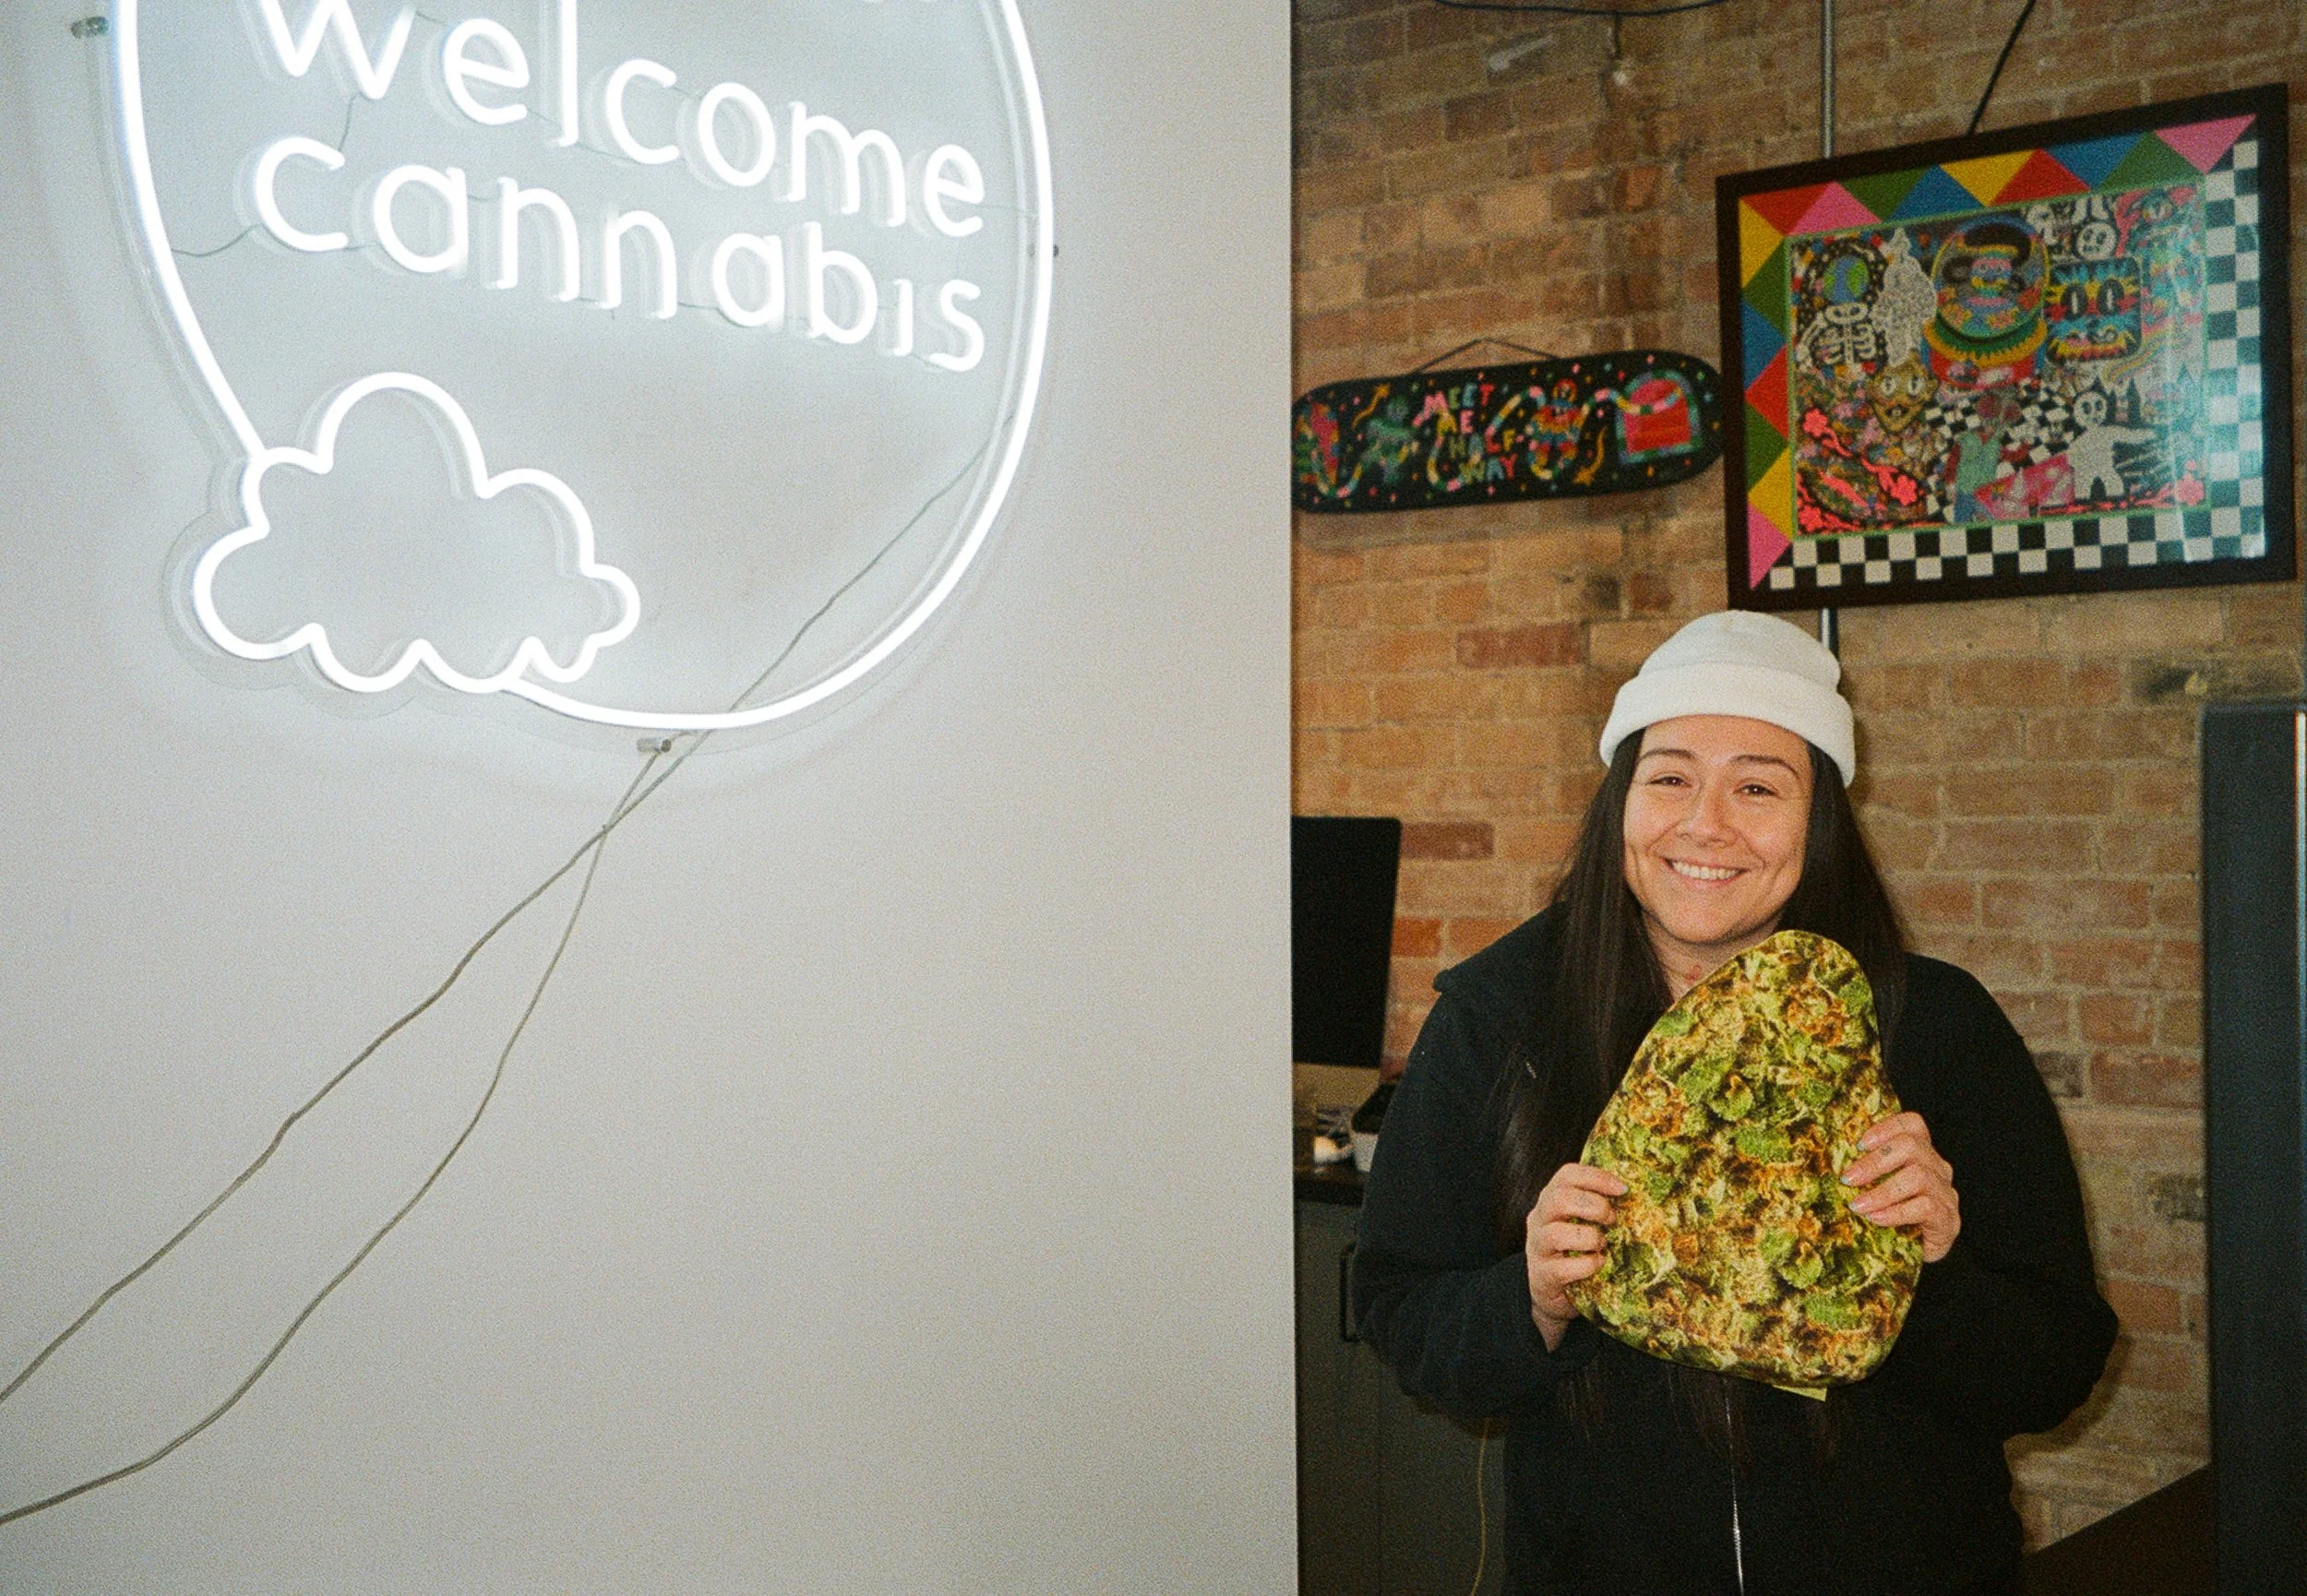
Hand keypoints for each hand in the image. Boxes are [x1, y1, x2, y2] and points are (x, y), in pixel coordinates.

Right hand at [1525, 1163, 1626, 1351]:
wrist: (1551, 1294)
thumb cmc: (1574, 1251)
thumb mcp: (1580, 1222)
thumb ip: (1596, 1206)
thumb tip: (1633, 1192)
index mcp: (1550, 1199)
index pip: (1567, 1175)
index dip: (1596, 1177)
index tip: (1622, 1189)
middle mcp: (1539, 1220)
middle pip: (1559, 1199)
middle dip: (1594, 1207)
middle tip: (1612, 1220)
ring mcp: (1537, 1248)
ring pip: (1557, 1234)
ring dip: (1590, 1238)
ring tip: (1603, 1244)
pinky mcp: (1542, 1276)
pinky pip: (1563, 1268)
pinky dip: (1587, 1265)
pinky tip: (1598, 1263)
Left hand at [1842, 1111, 1960, 1261]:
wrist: (1917, 1255)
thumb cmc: (1891, 1216)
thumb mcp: (1877, 1187)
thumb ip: (1863, 1171)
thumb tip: (1824, 1159)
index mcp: (1921, 1154)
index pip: (1913, 1125)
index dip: (1886, 1127)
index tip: (1858, 1144)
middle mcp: (1937, 1169)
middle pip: (1912, 1146)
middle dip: (1875, 1162)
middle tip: (1847, 1178)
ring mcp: (1945, 1193)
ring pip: (1919, 1177)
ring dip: (1882, 1190)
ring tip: (1857, 1205)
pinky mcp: (1948, 1219)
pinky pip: (1925, 1207)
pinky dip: (1896, 1212)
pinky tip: (1875, 1219)